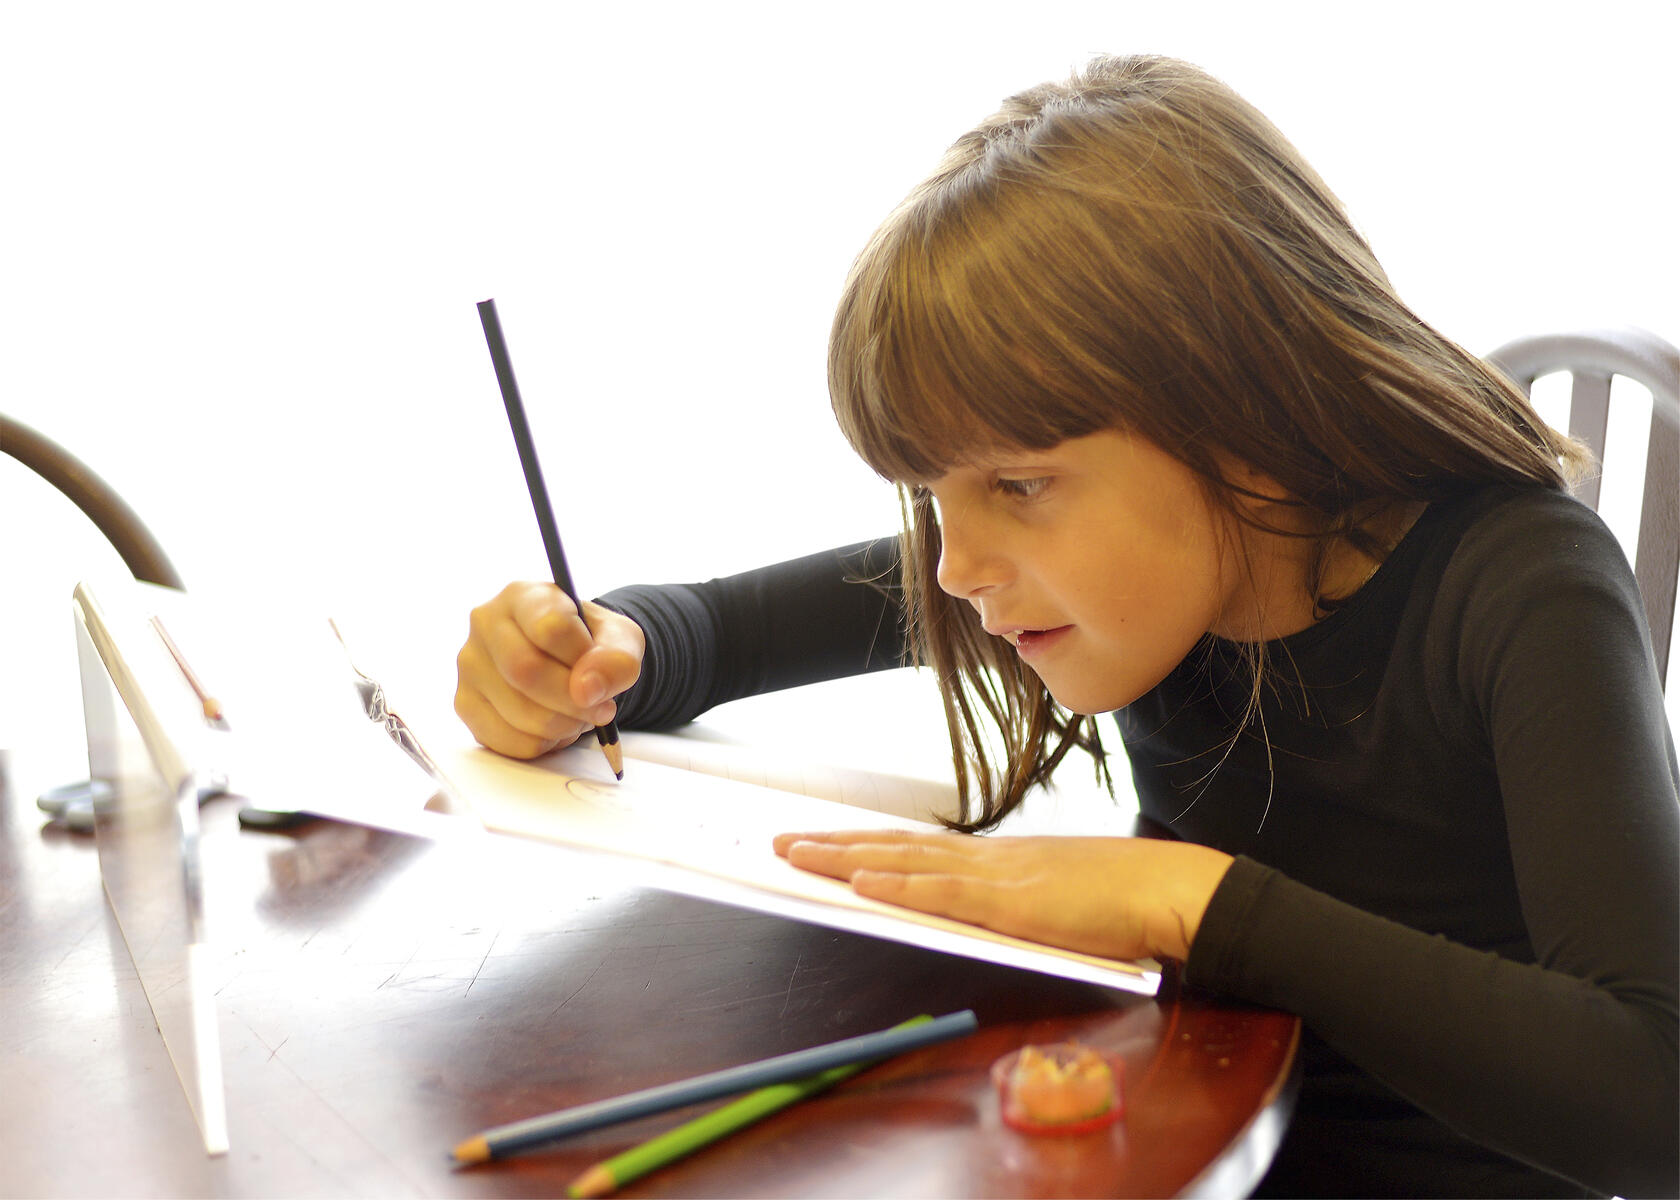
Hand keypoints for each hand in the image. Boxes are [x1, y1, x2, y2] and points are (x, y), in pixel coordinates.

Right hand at [455, 582, 644, 758]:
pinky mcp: (465, 704)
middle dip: (573, 701)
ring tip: (578, 714)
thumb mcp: (620, 639)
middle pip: (526, 671)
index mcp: (522, 596)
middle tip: (601, 709)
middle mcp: (485, 624)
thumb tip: (588, 689)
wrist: (568, 661)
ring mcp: (470, 665)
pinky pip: (509, 740)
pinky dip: (544, 744)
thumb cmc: (590, 643)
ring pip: (518, 712)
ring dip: (563, 725)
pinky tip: (554, 725)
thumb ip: (617, 657)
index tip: (602, 675)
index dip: (584, 661)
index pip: (550, 628)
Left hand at [772, 829, 1232, 962]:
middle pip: (894, 847)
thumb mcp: (1053, 899)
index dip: (864, 845)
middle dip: (834, 845)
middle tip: (780, 840)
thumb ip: (1012, 904)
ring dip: (845, 859)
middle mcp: (985, 859)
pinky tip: (860, 884)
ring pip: (903, 863)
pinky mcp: (1010, 902)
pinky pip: (942, 893)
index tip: (823, 841)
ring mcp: (995, 877)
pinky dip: (897, 887)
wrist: (1167, 889)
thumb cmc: (1121, 899)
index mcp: (994, 861)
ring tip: (796, 854)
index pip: (913, 849)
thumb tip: (982, 913)